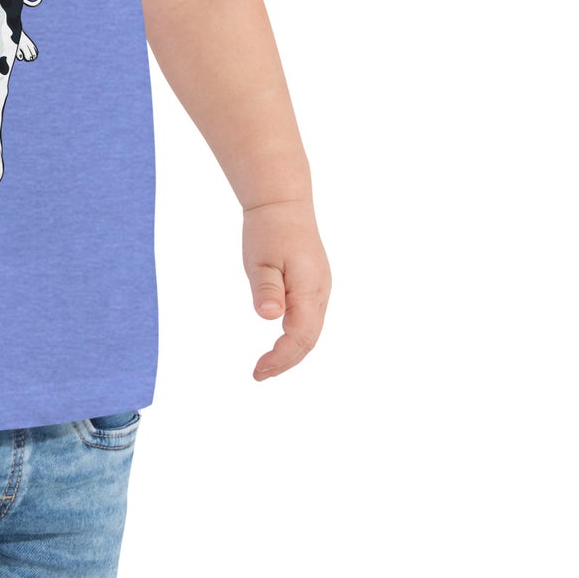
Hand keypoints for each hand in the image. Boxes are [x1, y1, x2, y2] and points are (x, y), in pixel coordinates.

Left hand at [241, 198, 329, 380]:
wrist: (283, 203)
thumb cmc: (269, 230)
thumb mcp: (261, 260)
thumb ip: (266, 289)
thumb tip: (269, 317)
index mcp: (310, 289)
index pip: (300, 337)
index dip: (281, 358)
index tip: (258, 371)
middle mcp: (321, 293)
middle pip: (309, 340)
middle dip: (286, 361)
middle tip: (258, 375)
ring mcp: (319, 289)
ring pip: (311, 331)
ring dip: (292, 352)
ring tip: (266, 367)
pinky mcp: (313, 285)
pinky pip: (309, 319)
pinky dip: (295, 337)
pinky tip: (279, 343)